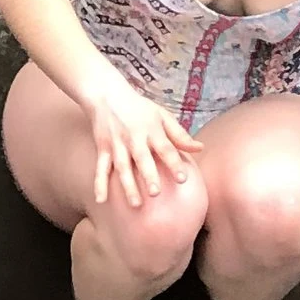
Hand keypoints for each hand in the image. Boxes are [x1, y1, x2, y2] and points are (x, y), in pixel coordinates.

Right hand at [87, 72, 197, 211]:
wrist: (107, 94)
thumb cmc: (139, 108)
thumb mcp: (162, 115)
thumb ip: (179, 134)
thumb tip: (200, 148)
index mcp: (152, 130)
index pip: (165, 148)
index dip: (174, 163)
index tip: (182, 179)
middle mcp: (134, 138)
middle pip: (142, 159)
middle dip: (148, 176)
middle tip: (155, 194)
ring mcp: (117, 144)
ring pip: (122, 167)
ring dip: (128, 186)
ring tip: (136, 204)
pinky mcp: (102, 148)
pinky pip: (101, 168)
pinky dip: (99, 184)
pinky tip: (101, 200)